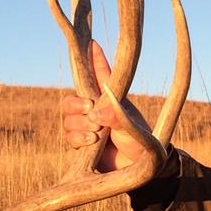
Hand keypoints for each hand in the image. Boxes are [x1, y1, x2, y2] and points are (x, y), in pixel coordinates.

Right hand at [58, 42, 155, 173]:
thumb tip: (96, 114)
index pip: (98, 74)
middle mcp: (96, 110)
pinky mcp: (82, 144)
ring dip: (78, 124)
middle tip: (90, 109)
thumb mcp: (132, 128)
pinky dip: (78, 138)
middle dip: (76, 103)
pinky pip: (70, 137)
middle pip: (72, 99)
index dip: (93, 58)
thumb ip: (116, 118)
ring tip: (96, 132)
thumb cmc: (141, 143)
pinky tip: (92, 141)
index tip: (91, 42)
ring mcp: (87, 127)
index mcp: (109, 98)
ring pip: (68, 118)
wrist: (139, 168)